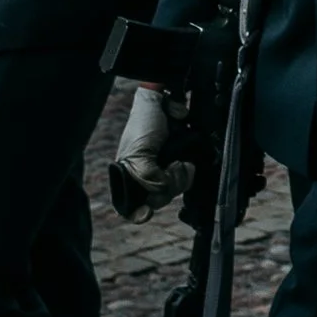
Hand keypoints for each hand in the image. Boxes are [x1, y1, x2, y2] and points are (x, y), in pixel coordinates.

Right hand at [108, 83, 191, 220]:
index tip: (144, 214)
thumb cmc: (143, 126)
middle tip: (169, 166)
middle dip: (165, 186)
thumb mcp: (138, 154)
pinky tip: (186, 162)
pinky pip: (187, 181)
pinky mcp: (182, 166)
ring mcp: (165, 172)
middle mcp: (146, 177)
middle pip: (157, 200)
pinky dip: (188, 173)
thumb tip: (162, 189)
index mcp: (129, 176)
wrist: (163, 102)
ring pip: (174, 192)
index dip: (137, 213)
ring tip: (178, 160)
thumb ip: (147, 178)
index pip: (130, 206)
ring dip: (179, 177)